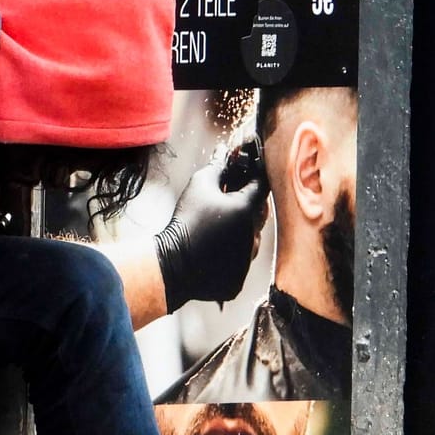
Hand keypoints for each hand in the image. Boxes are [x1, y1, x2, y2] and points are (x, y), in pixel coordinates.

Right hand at [154, 159, 268, 306]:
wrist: (172, 262)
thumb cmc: (186, 221)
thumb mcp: (200, 184)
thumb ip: (219, 167)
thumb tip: (227, 155)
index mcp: (247, 210)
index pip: (262, 186)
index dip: (254, 177)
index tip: (246, 175)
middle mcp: (253, 235)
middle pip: (259, 213)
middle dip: (246, 203)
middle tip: (226, 200)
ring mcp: (248, 259)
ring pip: (251, 238)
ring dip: (240, 230)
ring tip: (215, 228)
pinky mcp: (239, 278)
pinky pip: (240, 260)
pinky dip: (230, 253)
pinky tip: (212, 249)